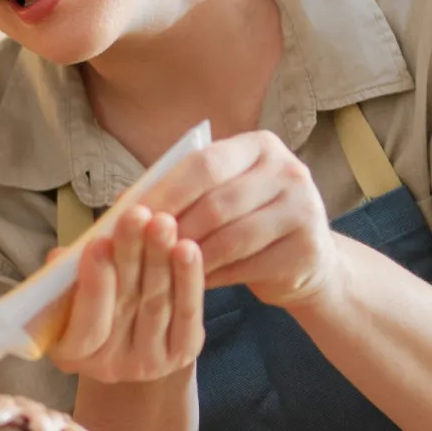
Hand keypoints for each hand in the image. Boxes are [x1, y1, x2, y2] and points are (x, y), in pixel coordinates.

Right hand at [41, 207, 203, 383]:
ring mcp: (150, 363)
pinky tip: (188, 248)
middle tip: (137, 216)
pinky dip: (189, 279)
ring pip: (158, 304)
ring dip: (162, 259)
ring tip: (163, 222)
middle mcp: (110, 366)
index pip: (86, 323)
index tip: (98, 243)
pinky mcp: (182, 353)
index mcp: (71, 353)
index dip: (93, 284)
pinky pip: (188, 313)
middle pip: (125, 305)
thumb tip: (61, 257)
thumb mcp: (66, 291)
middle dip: (131, 256)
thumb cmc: (88, 303)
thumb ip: (64, 277)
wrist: (128, 338)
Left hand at [146, 130, 342, 308]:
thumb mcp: (218, 195)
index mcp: (260, 146)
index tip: (132, 215)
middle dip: (176, 229)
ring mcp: (305, 208)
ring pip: (231, 238)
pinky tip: (194, 284)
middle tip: (143, 250)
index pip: (204, 163)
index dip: (166, 191)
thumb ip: (179, 192)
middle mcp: (289, 170)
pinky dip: (215, 277)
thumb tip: (122, 202)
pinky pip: (248, 266)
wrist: (304, 259)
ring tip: (164, 269)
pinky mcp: (308, 248)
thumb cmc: (246, 222)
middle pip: (217, 202)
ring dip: (192, 258)